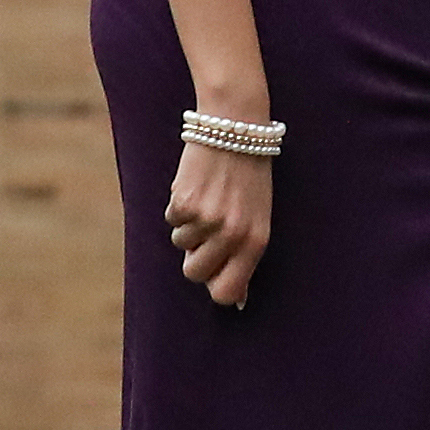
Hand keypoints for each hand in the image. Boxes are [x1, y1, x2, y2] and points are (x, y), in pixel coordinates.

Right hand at [164, 135, 273, 308]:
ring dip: (188, 226)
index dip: (214, 288)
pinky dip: (178, 206)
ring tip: (208, 198)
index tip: (214, 274)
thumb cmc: (249, 177)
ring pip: (180, 244)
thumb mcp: (258, 217)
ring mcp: (207, 220)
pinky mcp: (184, 203)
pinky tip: (196, 186)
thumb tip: (236, 301)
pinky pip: (171, 220)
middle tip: (207, 231)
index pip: (226, 292)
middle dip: (194, 257)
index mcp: (256, 242)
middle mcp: (233, 235)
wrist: (236, 128)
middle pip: (194, 274)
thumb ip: (245, 256)